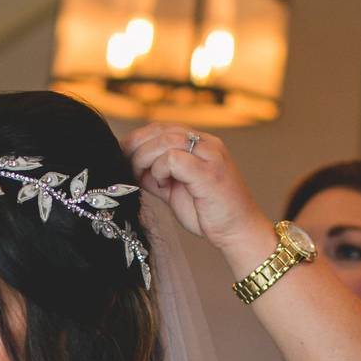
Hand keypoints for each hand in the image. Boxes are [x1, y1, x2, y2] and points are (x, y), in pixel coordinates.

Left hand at [121, 123, 272, 253]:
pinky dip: (160, 170)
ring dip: (146, 158)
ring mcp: (211, 156)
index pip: (163, 128)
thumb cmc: (208, 213)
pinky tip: (162, 185)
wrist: (239, 232)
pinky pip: (174, 159)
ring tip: (144, 176)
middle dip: (136, 145)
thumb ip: (156, 175)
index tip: (121, 153)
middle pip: (162, 130)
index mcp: (201, 143)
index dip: (138, 138)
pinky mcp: (209, 172)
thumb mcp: (175, 189)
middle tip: (124, 164)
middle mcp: (207, 143)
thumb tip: (129, 166)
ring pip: (166, 140)